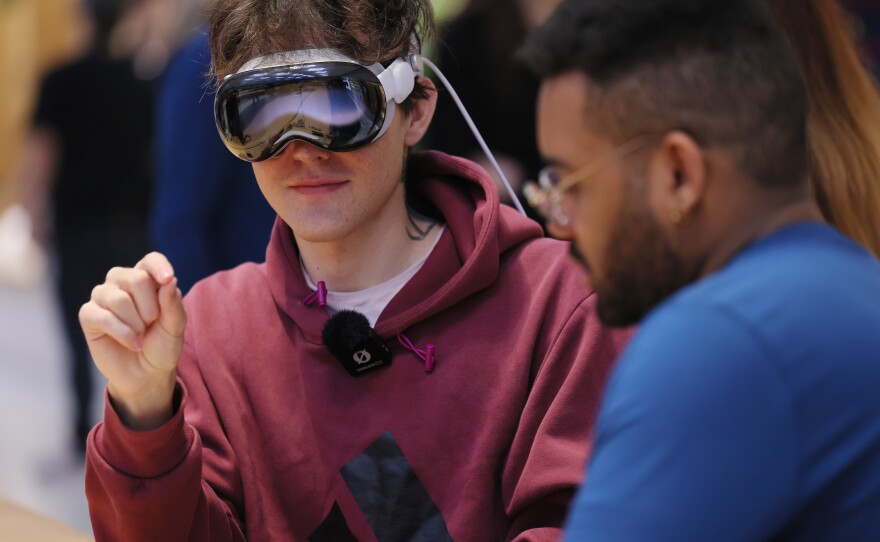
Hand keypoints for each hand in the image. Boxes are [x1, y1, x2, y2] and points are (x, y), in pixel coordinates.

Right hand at [79, 252, 186, 429]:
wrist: (147, 374)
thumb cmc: (162, 345)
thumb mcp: (175, 326)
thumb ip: (173, 304)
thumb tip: (169, 280)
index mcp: (147, 278)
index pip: (151, 260)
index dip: (159, 266)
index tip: (167, 279)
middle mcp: (122, 281)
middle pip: (136, 278)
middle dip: (150, 308)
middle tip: (152, 324)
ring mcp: (103, 296)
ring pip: (119, 298)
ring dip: (136, 323)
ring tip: (141, 335)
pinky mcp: (89, 315)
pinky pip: (103, 317)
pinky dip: (123, 333)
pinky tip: (134, 343)